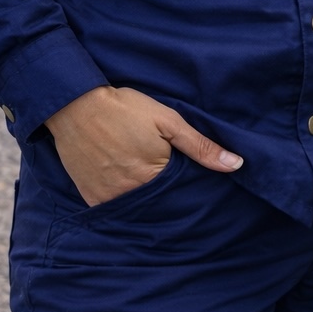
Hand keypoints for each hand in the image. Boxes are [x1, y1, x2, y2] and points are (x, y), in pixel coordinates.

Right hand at [46, 85, 243, 207]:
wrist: (76, 105)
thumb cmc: (126, 109)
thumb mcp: (169, 121)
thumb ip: (201, 147)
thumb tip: (236, 165)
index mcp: (153, 179)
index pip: (179, 194)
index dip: (185, 184)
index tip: (186, 174)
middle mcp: (129, 196)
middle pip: (157, 202)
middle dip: (164, 192)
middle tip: (159, 168)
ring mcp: (107, 200)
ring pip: (135, 206)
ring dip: (142, 194)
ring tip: (141, 172)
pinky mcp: (90, 199)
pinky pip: (112, 206)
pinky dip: (121, 195)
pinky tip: (123, 177)